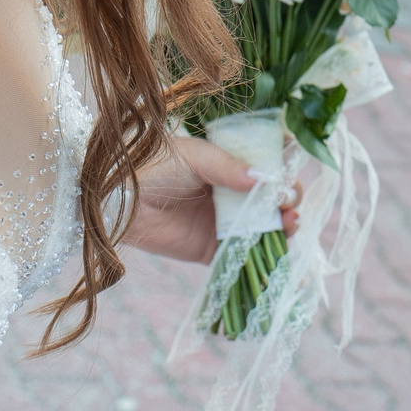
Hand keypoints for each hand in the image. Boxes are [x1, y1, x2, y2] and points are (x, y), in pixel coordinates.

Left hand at [125, 134, 300, 262]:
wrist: (119, 202)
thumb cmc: (153, 167)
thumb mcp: (195, 156)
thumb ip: (229, 166)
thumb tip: (264, 178)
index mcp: (227, 163)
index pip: (267, 162)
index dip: (284, 163)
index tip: (292, 164)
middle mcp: (231, 192)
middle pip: (273, 195)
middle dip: (288, 195)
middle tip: (287, 198)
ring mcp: (225, 221)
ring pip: (268, 224)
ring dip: (286, 221)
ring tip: (289, 218)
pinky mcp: (215, 249)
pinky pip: (248, 254)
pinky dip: (269, 251)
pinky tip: (282, 240)